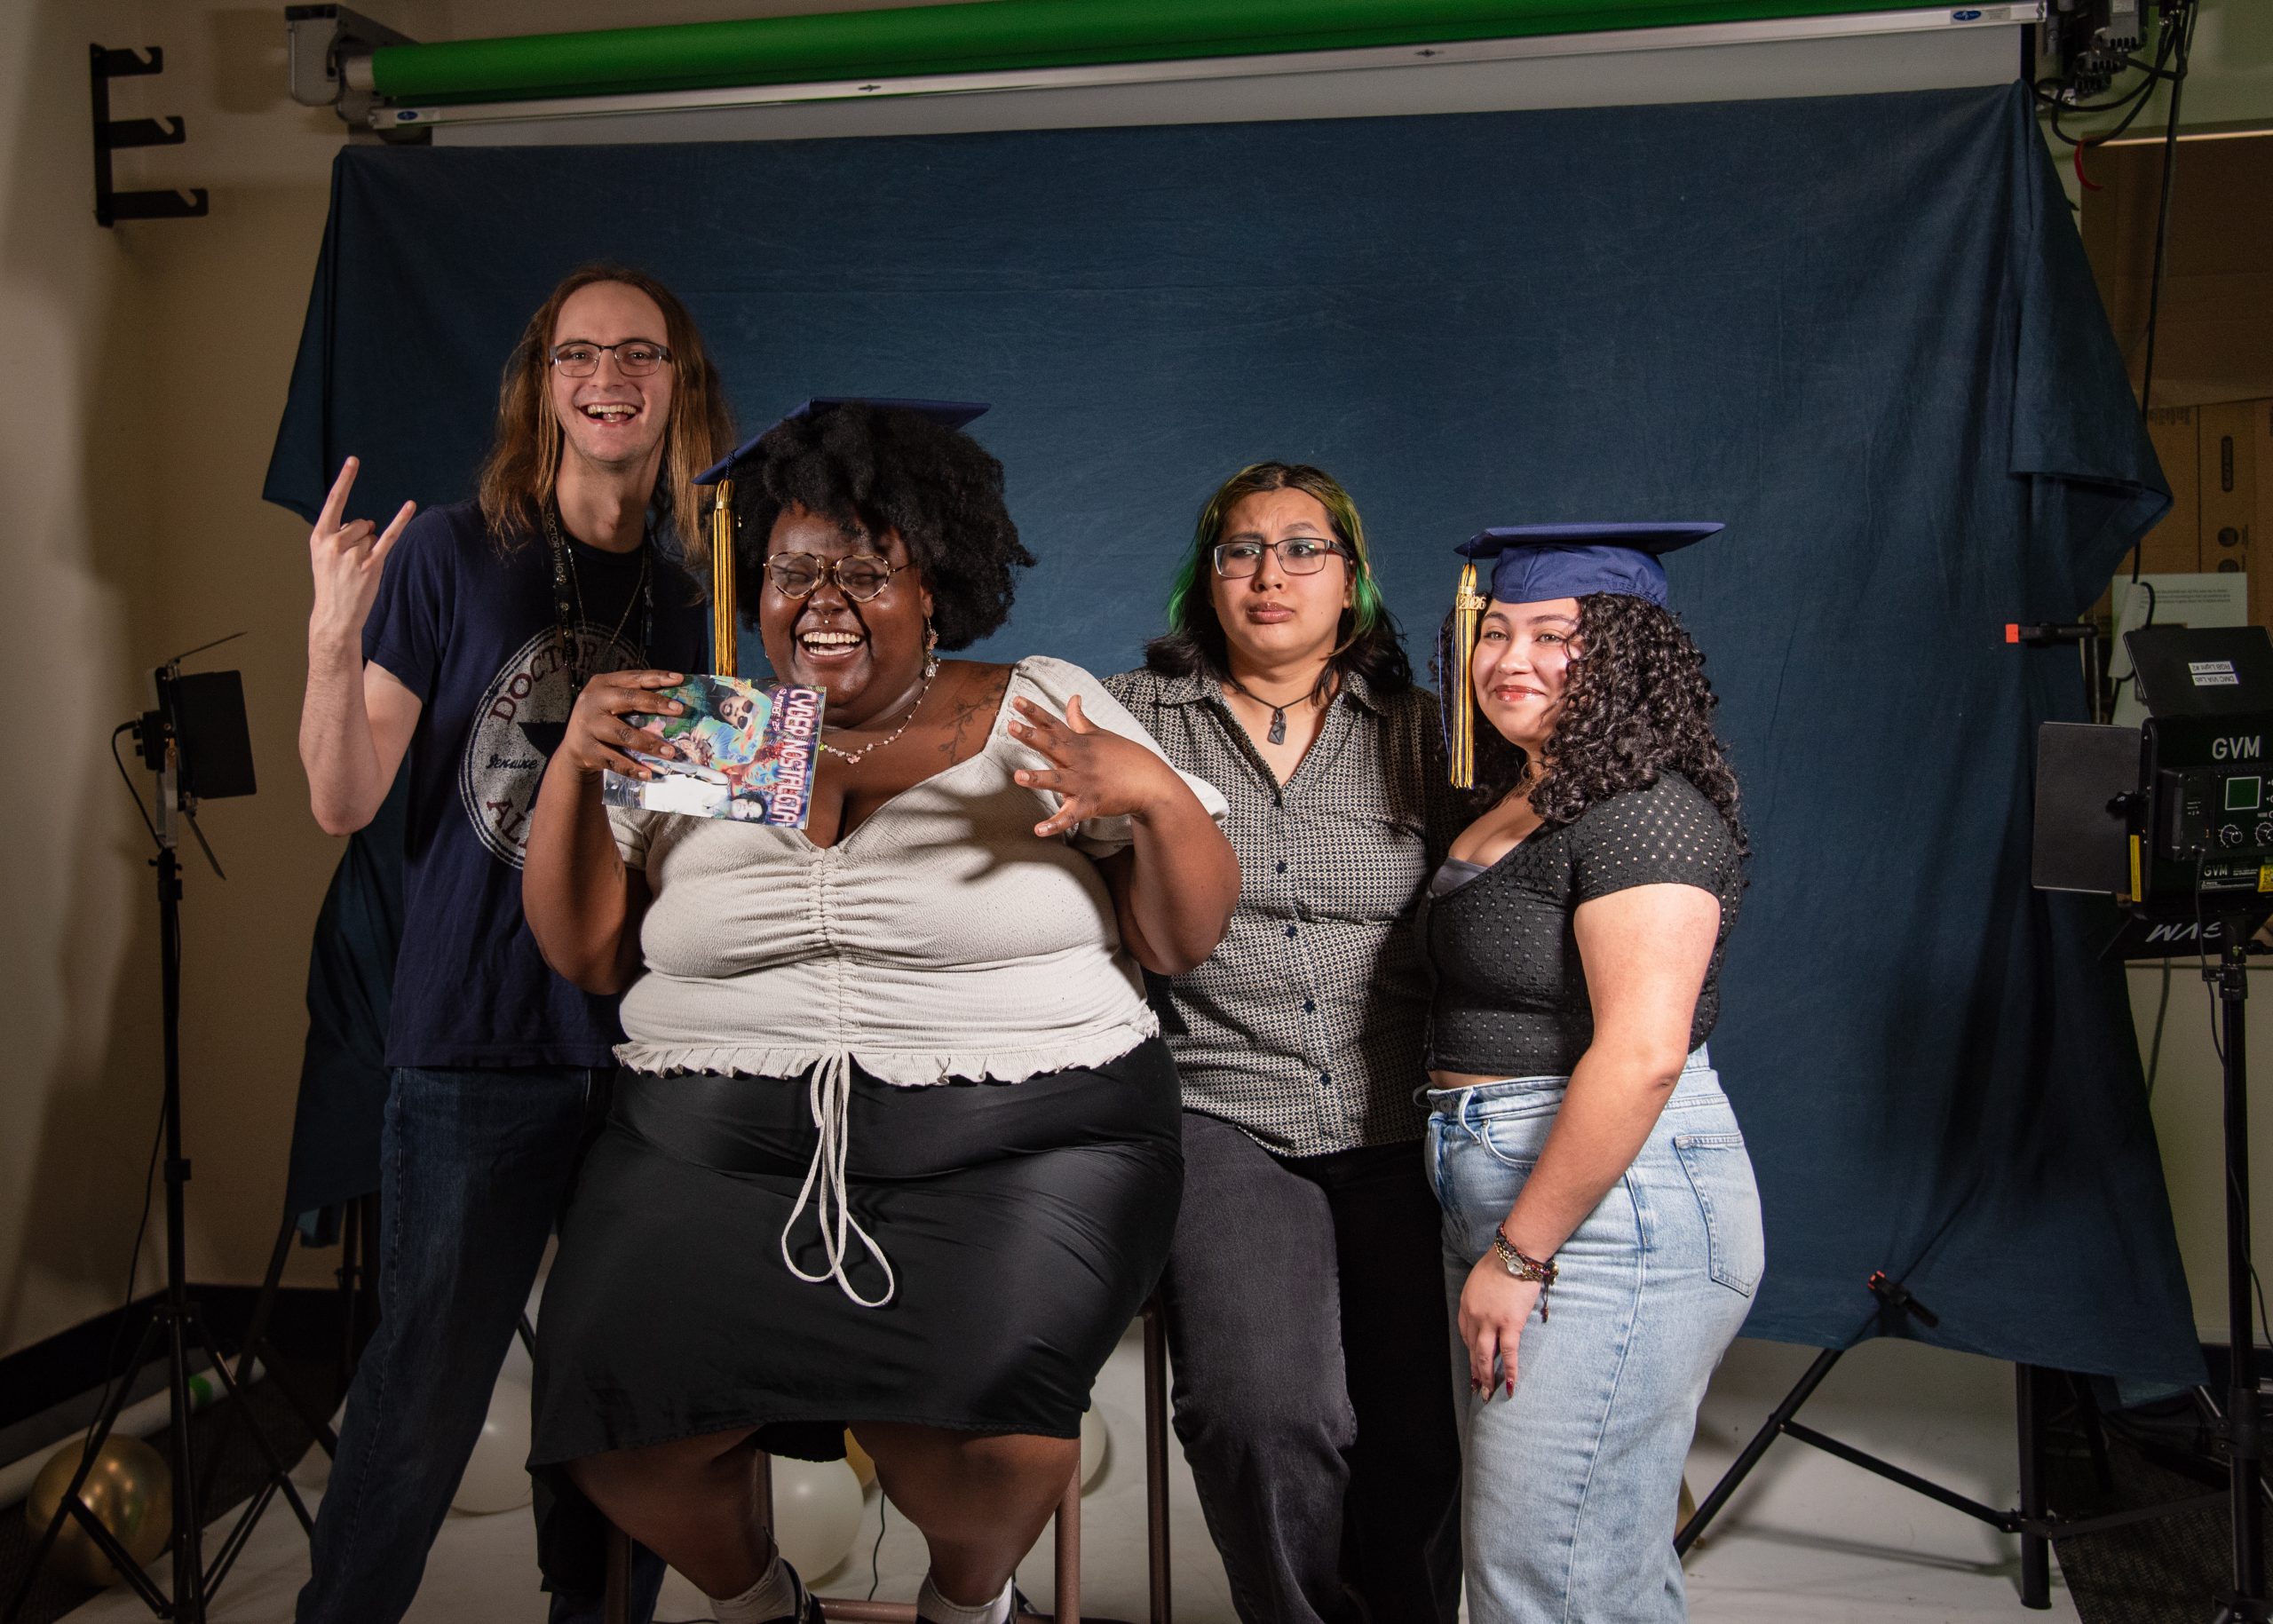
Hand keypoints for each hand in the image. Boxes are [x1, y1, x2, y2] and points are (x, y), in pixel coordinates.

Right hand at [309, 457, 415, 644]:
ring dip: (369, 548)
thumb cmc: (331, 584)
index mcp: (318, 538)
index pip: (333, 502)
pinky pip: (389, 537)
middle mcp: (334, 544)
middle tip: (349, 562)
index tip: (354, 460)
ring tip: (357, 569)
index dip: (345, 480)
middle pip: (360, 523)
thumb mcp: (324, 556)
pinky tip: (410, 505)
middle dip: (360, 538)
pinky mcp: (371, 566)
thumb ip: (341, 534)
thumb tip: (369, 523)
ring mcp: (352, 555)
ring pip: (371, 534)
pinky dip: (400, 521)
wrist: (334, 616)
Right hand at [558, 670, 685, 780]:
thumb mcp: (612, 702)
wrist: (574, 748)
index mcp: (602, 685)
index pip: (633, 678)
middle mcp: (593, 702)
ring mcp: (588, 726)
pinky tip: (649, 773)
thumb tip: (675, 703)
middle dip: (655, 703)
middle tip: (680, 709)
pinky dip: (633, 768)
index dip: (657, 678)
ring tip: (670, 752)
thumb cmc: (604, 720)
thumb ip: (635, 698)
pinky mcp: (587, 750)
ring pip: (623, 734)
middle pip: (627, 699)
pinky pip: (614, 760)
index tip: (679, 680)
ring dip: (649, 744)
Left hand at [1008, 694, 1181, 838]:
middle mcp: (1080, 761)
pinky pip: (1071, 816)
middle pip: (1052, 746)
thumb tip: (1073, 698)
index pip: (1054, 724)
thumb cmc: (1124, 757)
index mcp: (1080, 743)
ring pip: (1058, 780)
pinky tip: (1039, 830)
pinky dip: (1055, 824)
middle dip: (1032, 737)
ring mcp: (1085, 783)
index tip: (1015, 701)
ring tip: (1018, 776)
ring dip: (1039, 779)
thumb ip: (1080, 720)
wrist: (1150, 783)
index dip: (1034, 713)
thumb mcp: (1100, 735)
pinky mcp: (1091, 805)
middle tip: (1011, 726)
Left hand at [1457, 1252, 1541, 1400]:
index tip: (1475, 1360)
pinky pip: (1508, 1353)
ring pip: (1485, 1356)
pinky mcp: (1510, 1324)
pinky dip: (1509, 1371)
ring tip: (1488, 1393)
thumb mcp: (1481, 1279)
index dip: (1471, 1349)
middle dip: (1475, 1370)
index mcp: (1466, 1304)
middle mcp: (1474, 1315)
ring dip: (1486, 1377)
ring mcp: (1491, 1321)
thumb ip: (1481, 1296)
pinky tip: (1509, 1386)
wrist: (1515, 1254)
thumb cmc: (1502, 1262)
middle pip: (1473, 1349)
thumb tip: (1489, 1306)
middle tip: (1477, 1388)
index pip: (1465, 1334)